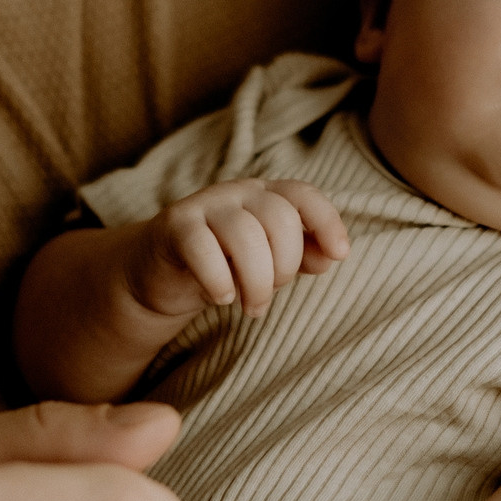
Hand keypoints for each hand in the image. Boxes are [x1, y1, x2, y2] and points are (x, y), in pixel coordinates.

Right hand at [125, 179, 346, 319]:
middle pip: (279, 219)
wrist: (160, 274)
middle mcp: (237, 192)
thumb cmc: (223, 264)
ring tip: (251, 308)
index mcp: (265, 196)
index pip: (303, 195)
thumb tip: (331, 256)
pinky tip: (222, 297)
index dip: (327, 221)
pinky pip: (203, 249)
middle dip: (284, 267)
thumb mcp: (267, 262)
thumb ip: (301, 255)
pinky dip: (219, 281)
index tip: (340, 255)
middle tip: (270, 295)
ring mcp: (205, 205)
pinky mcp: (175, 226)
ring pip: (246, 236)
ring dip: (256, 283)